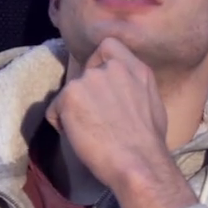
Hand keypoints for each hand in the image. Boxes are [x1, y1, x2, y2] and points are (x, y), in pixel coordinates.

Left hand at [51, 39, 190, 207]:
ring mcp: (89, 79)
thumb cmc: (148, 143)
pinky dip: (61, 124)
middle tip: (96, 120)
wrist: (138, 162)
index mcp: (135, 68)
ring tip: (89, 132)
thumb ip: (134, 85)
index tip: (100, 82)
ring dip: (74, 110)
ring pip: (70, 92)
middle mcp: (111, 68)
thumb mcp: (152, 101)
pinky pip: (55, 109)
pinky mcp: (70, 96)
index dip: (98, 62)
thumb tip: (123, 90)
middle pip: (85, 74)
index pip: (108, 46)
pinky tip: (79, 138)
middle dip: (86, 95)